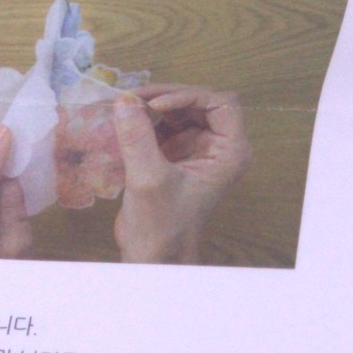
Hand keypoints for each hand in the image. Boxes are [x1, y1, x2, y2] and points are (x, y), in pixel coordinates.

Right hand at [110, 88, 252, 263]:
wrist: (154, 255)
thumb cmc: (161, 224)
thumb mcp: (148, 178)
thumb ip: (137, 138)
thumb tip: (123, 100)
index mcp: (229, 151)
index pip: (220, 104)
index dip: (188, 96)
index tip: (155, 106)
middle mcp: (218, 146)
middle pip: (199, 102)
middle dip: (167, 96)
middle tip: (133, 99)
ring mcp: (197, 149)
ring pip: (180, 110)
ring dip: (153, 105)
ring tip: (125, 107)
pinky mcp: (176, 154)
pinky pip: (165, 124)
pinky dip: (146, 118)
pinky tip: (125, 121)